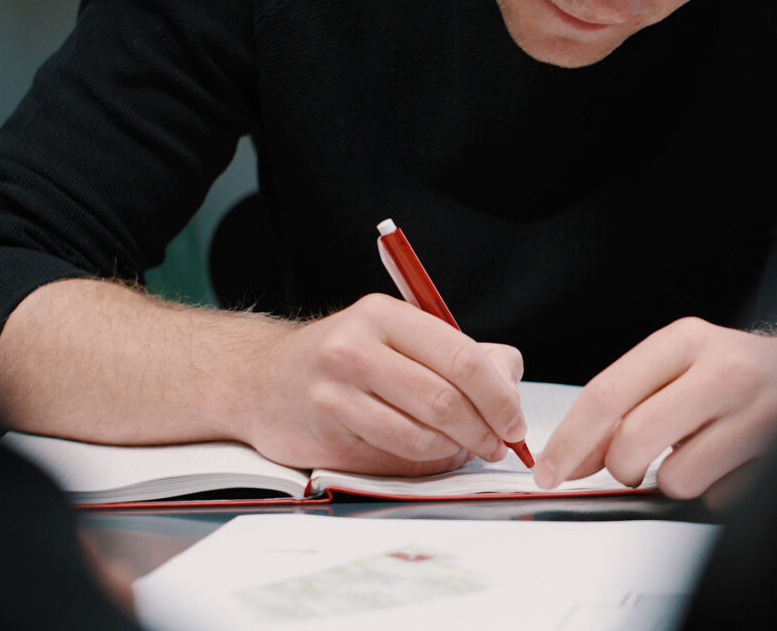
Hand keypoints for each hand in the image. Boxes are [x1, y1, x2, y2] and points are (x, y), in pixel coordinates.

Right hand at [229, 294, 526, 475]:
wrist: (262, 379)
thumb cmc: (342, 360)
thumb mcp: (396, 336)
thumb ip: (454, 353)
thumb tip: (509, 380)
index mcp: (384, 314)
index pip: (461, 355)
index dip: (498, 395)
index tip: (514, 419)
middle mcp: (356, 345)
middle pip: (445, 398)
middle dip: (485, 428)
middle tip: (499, 443)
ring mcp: (336, 389)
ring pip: (423, 433)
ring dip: (457, 450)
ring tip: (466, 449)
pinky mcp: (326, 428)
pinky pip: (395, 455)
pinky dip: (425, 462)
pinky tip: (431, 454)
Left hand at [534, 318, 776, 500]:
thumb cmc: (731, 369)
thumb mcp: (675, 364)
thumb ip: (623, 404)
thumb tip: (572, 459)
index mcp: (685, 341)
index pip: (606, 394)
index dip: (570, 440)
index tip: (549, 470)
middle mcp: (723, 372)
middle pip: (634, 440)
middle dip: (618, 466)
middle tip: (629, 464)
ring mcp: (757, 415)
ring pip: (675, 478)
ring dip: (673, 479)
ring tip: (696, 451)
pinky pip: (717, 498)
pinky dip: (713, 490)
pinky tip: (728, 461)